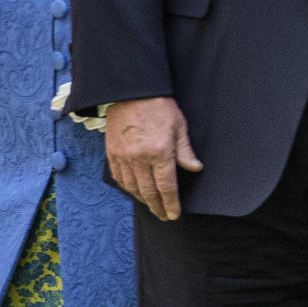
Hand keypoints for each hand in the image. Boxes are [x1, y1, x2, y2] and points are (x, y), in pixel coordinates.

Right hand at [105, 97, 202, 220]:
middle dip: (157, 207)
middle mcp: (140, 158)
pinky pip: (119, 178)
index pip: (166, 187)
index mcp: (160, 152)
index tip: (174, 214)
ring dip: (143, 200)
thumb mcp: (179, 126)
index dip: (171, 204)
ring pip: (133, 188)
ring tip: (151, 206)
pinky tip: (134, 191)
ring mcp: (124, 157)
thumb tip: (195, 168)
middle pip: (149, 192)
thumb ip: (185, 151)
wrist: (131, 91)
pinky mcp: (112, 153)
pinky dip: (127, 188)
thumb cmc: (159, 106)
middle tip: (163, 215)